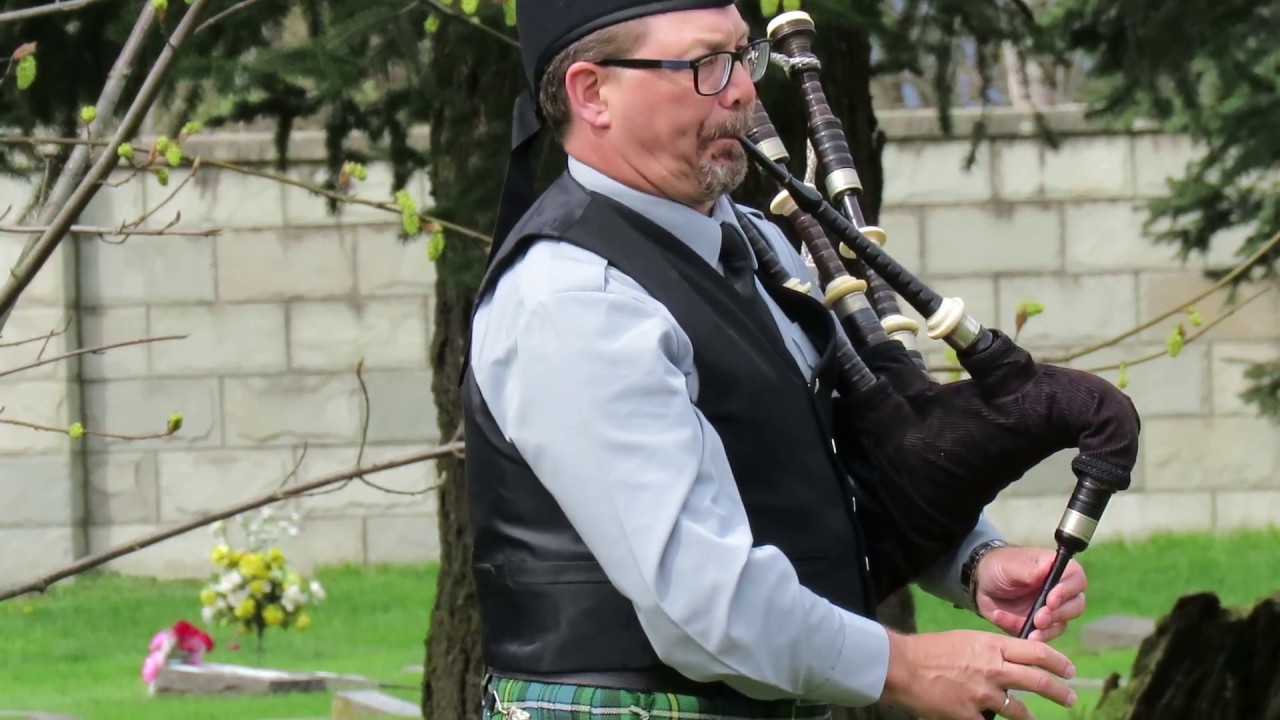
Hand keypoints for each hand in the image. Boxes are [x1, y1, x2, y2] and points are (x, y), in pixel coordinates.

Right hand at [880, 629, 1077, 719]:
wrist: (903, 666)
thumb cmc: (931, 649)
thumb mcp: (967, 639)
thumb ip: (991, 649)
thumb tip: (1012, 659)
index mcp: (993, 646)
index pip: (1037, 652)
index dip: (1058, 662)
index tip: (1069, 670)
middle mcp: (994, 669)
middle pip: (1038, 682)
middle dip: (1060, 692)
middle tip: (1070, 697)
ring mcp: (983, 694)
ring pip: (1019, 711)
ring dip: (1032, 718)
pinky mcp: (969, 715)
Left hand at [974, 546, 1086, 642]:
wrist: (980, 584)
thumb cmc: (999, 566)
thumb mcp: (1010, 564)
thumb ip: (1028, 569)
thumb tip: (1046, 568)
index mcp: (1057, 570)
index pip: (1076, 579)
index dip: (1068, 591)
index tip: (1050, 601)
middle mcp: (1060, 591)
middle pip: (1075, 606)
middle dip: (1058, 614)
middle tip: (1039, 619)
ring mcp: (1051, 611)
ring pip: (1061, 624)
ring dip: (1047, 630)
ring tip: (1031, 631)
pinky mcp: (1040, 627)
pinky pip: (1042, 636)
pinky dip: (1030, 635)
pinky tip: (1016, 631)